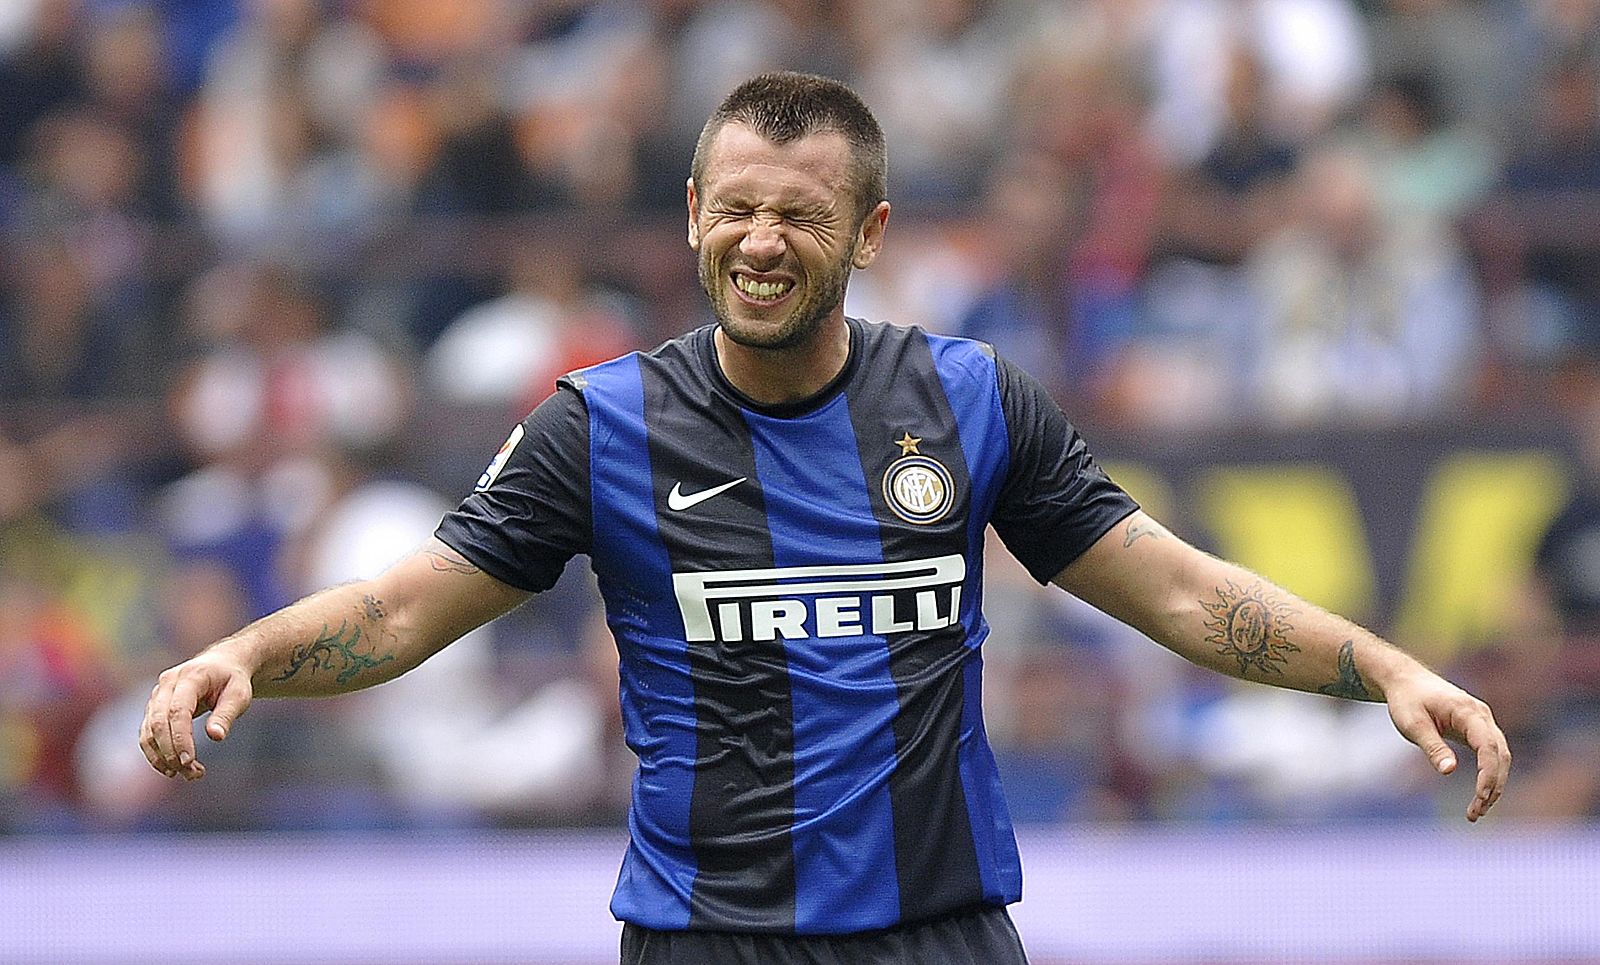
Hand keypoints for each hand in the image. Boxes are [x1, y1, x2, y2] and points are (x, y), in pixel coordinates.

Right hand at [138, 651, 252, 780]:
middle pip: (158, 722)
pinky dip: (157, 753)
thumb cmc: (233, 680)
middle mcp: (167, 684)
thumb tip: (216, 736)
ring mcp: (157, 695)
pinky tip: (173, 769)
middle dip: (170, 752)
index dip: (179, 738)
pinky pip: (147, 734)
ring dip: (163, 757)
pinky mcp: (153, 708)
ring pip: (148, 731)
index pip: (177, 710)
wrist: (222, 664)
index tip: (189, 761)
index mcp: (190, 676)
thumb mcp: (239, 694)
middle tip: (192, 774)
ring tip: (190, 774)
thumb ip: (227, 714)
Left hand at [1384, 669, 1510, 821]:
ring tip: (1476, 812)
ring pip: (1499, 757)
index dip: (1488, 774)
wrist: (1405, 681)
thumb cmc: (1406, 700)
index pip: (1487, 746)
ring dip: (1493, 785)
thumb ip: (1432, 746)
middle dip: (1493, 786)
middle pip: (1500, 755)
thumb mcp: (1413, 724)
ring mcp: (1482, 722)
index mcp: (1468, 711)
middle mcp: (1482, 716)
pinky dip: (1489, 775)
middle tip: (1475, 813)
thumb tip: (1450, 771)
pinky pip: (1491, 755)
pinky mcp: (1477, 729)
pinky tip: (1480, 796)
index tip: (1480, 796)